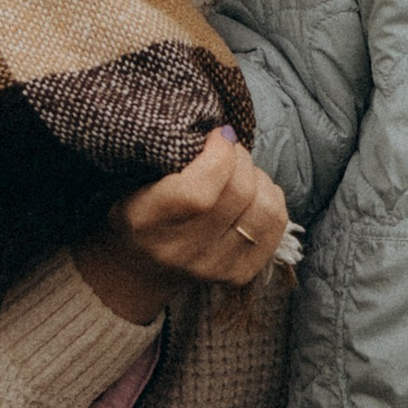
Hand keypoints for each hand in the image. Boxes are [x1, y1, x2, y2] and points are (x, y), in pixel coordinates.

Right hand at [72, 129, 290, 323]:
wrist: (137, 270)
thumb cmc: (137, 211)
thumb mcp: (131, 180)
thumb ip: (167, 156)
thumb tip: (221, 132)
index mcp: (145, 222)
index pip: (198, 193)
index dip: (219, 155)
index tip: (217, 135)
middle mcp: (181, 251)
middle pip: (238, 194)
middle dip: (241, 158)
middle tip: (229, 149)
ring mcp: (213, 268)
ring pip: (264, 208)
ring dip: (259, 178)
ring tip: (241, 171)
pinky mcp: (239, 275)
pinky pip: (276, 224)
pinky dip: (271, 198)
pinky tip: (254, 192)